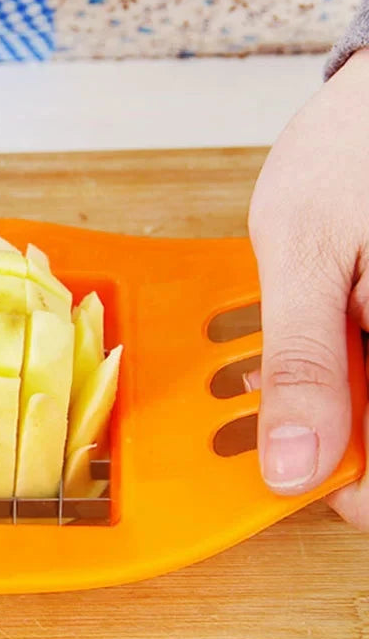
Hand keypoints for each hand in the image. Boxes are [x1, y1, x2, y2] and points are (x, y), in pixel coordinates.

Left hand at [247, 47, 368, 530]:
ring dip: (334, 393)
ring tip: (291, 349)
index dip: (350, 489)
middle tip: (279, 398)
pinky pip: (367, 358)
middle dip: (332, 428)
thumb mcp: (304, 254)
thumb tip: (295, 465)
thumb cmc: (350, 148)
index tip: (293, 475)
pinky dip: (346, 359)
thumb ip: (305, 363)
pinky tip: (321, 326)